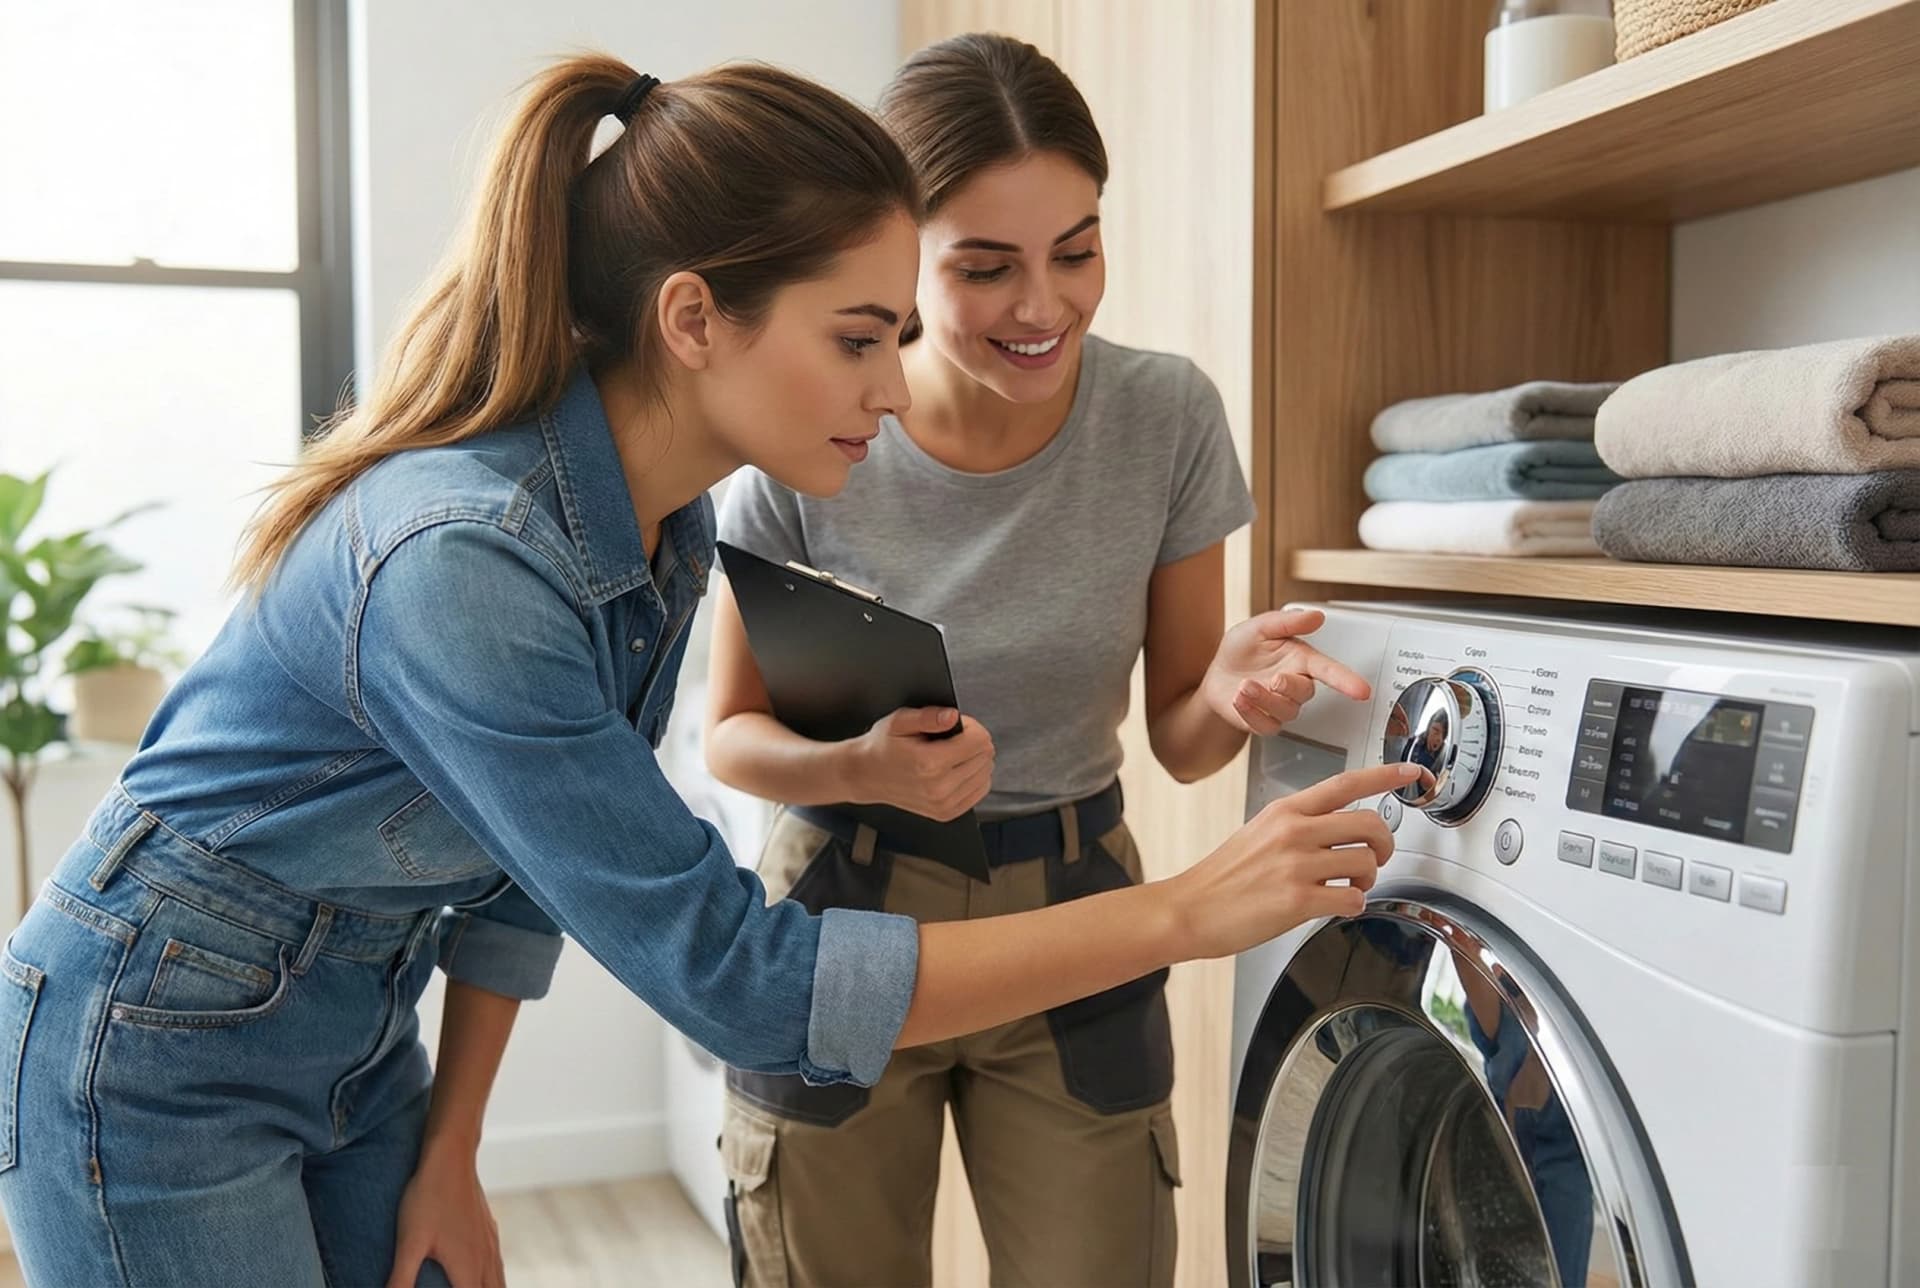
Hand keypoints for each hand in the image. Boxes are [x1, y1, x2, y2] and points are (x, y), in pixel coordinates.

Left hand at [387, 1145, 503, 1287]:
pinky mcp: (488, 1230)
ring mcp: (490, 1243)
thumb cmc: (428, 1198)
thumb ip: (401, 1279)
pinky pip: (497, 1265)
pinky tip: (486, 1276)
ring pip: (498, 1282)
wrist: (452, 1157)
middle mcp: (484, 1259)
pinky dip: (494, 1280)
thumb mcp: (409, 1242)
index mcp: (467, 1269)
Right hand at [841, 706, 994, 821]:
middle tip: (951, 739)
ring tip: (951, 754)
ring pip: (986, 774)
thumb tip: (952, 716)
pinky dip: (974, 777)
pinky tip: (956, 769)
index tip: (957, 725)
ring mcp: (944, 803)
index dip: (971, 727)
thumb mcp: (899, 721)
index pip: (979, 741)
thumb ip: (928, 716)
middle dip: (973, 742)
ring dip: (975, 760)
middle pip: (985, 757)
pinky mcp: (947, 813)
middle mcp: (939, 787)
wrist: (866, 776)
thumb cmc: (882, 747)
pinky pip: (980, 791)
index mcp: (929, 763)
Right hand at [1163, 761, 1429, 958]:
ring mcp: (1297, 865)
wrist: (1189, 909)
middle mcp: (1294, 831)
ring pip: (1366, 862)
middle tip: (1377, 859)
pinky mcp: (1298, 900)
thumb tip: (1338, 833)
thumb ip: (1298, 826)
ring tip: (1348, 887)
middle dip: (1386, 845)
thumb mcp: (1259, 832)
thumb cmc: (1224, 876)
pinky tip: (1334, 906)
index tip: (1411, 772)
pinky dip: (1352, 905)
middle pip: (1369, 824)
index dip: (1384, 776)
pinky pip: (1352, 898)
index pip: (1345, 784)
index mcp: (1285, 811)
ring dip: (1367, 880)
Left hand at [1200, 608, 1370, 735]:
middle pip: (1306, 692)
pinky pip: (1267, 726)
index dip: (1346, 680)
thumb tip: (1316, 616)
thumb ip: (1286, 622)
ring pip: (1286, 711)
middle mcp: (1295, 684)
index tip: (1362, 690)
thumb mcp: (1259, 628)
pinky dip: (1250, 712)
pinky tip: (1238, 698)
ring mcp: (1281, 705)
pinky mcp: (1266, 722)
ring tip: (1243, 685)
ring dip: (1263, 698)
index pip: (1329, 670)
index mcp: (1300, 660)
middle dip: (1289, 687)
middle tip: (1273, 679)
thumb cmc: (1241, 650)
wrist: (1216, 676)